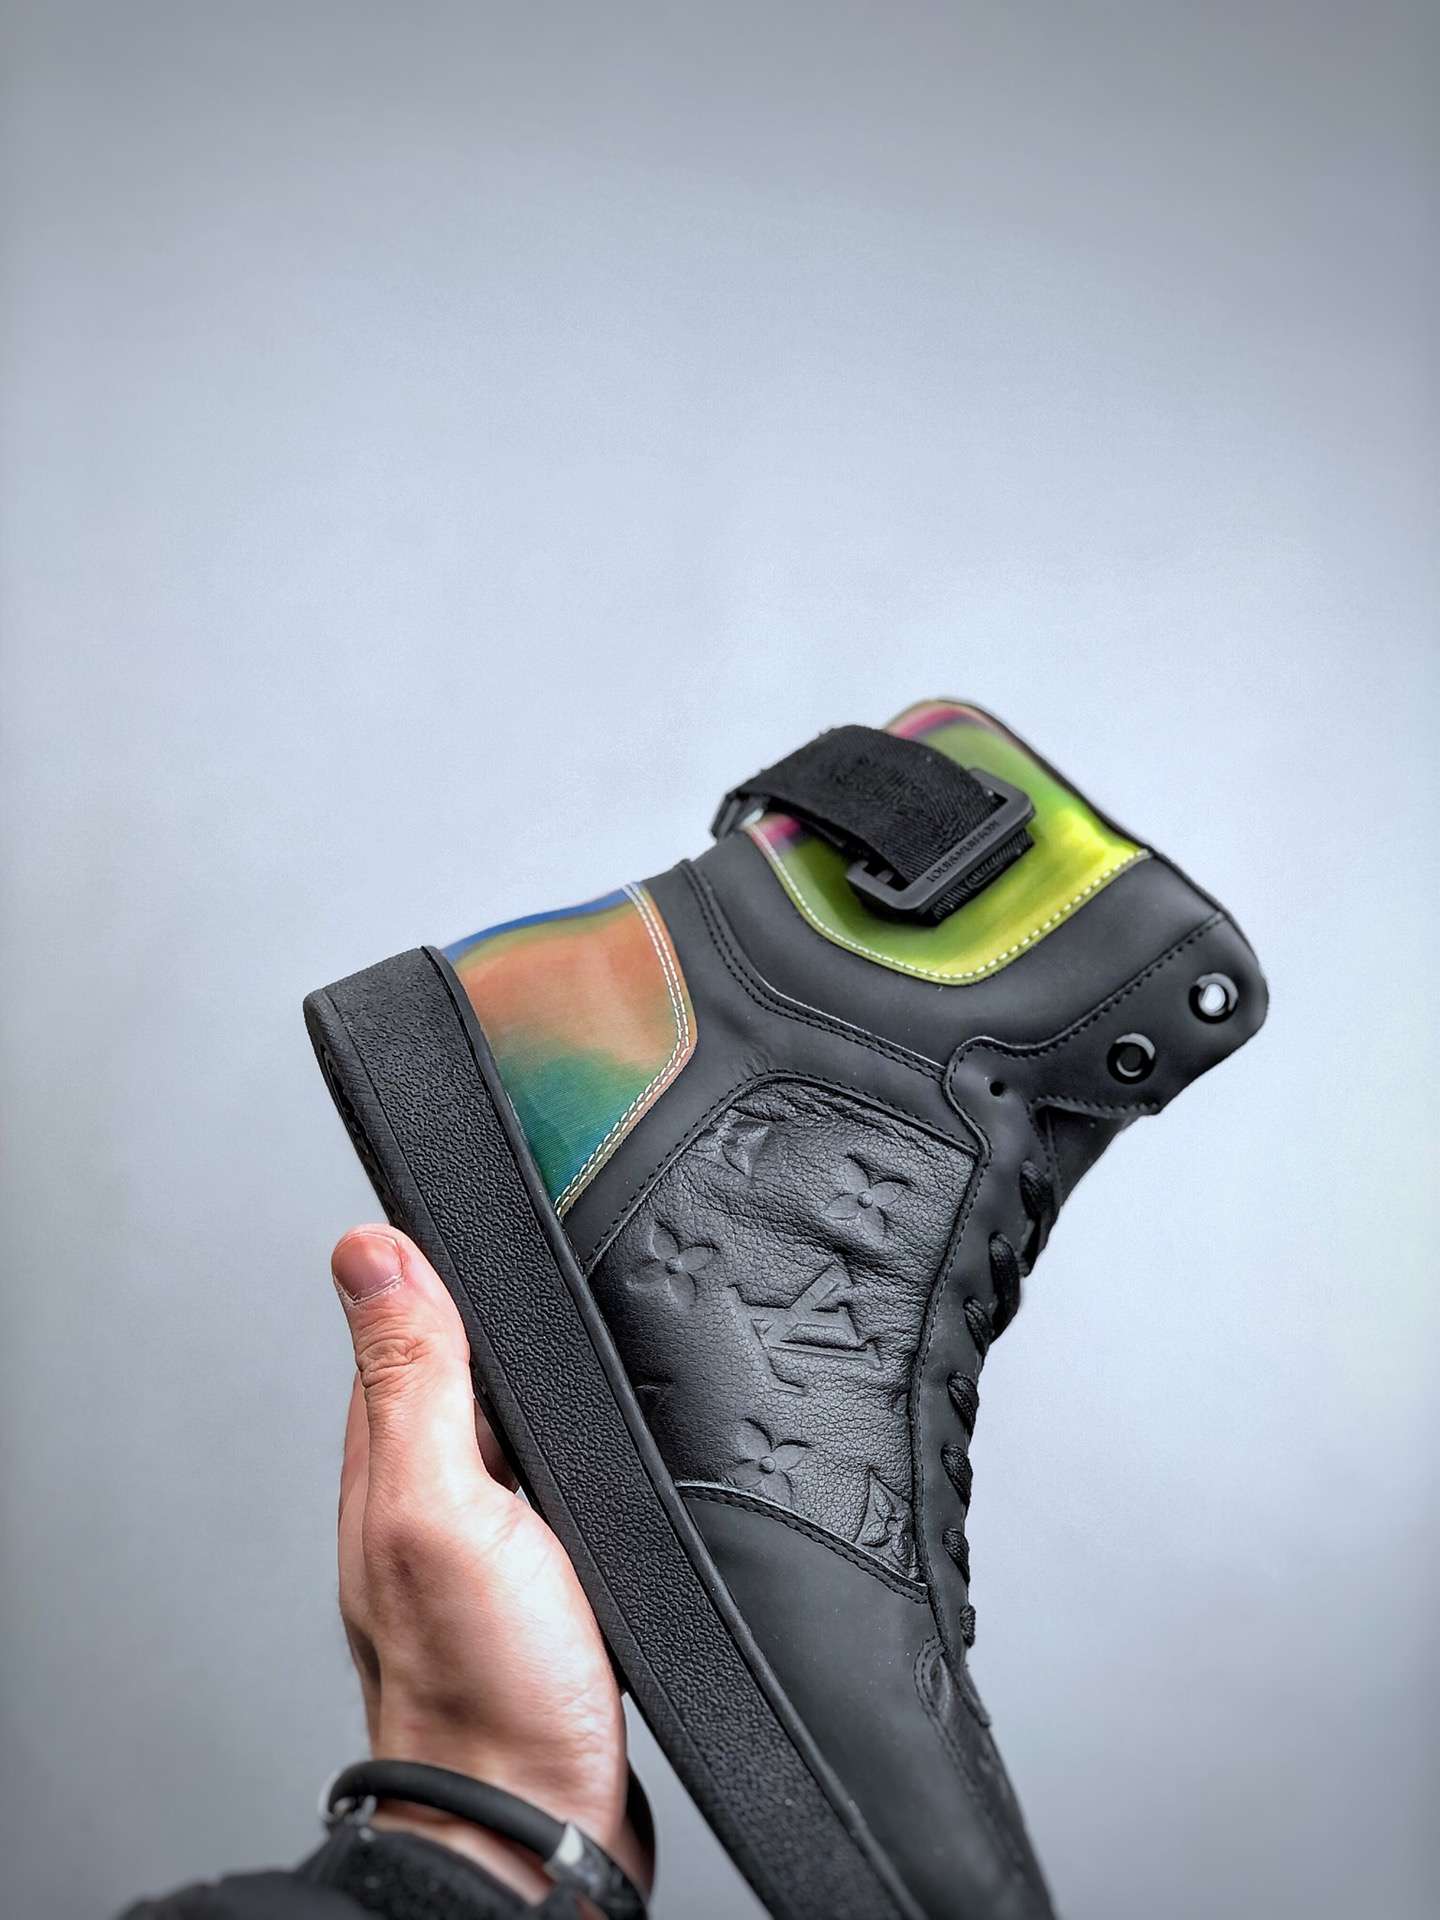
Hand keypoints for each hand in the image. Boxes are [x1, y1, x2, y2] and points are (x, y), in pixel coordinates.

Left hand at [331, 1224, 652, 1902]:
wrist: (537, 1824)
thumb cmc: (487, 1689)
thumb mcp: (442, 1506)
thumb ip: (414, 1380)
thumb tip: (368, 1248)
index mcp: (393, 1459)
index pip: (406, 1322)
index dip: (443, 1256)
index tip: (490, 1191)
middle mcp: (430, 1492)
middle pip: (467, 1365)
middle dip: (509, 1308)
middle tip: (565, 1241)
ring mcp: (488, 1539)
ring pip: (519, 1421)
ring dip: (552, 1376)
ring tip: (595, 1321)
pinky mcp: (546, 1577)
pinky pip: (559, 1479)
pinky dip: (584, 1444)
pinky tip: (616, 1437)